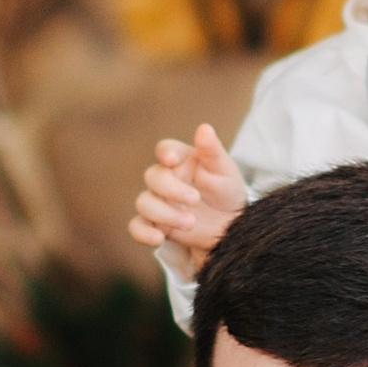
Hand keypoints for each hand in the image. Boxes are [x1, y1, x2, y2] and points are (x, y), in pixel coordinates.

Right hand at [127, 125, 249, 264]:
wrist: (230, 226)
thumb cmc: (227, 192)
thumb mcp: (225, 171)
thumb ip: (212, 151)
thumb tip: (204, 128)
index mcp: (181, 160)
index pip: (165, 149)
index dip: (164, 153)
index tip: (170, 160)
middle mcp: (165, 179)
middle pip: (153, 177)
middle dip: (171, 189)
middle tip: (195, 200)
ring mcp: (158, 202)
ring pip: (144, 202)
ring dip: (165, 214)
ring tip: (191, 224)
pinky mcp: (156, 225)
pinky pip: (137, 226)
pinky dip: (143, 233)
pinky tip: (158, 238)